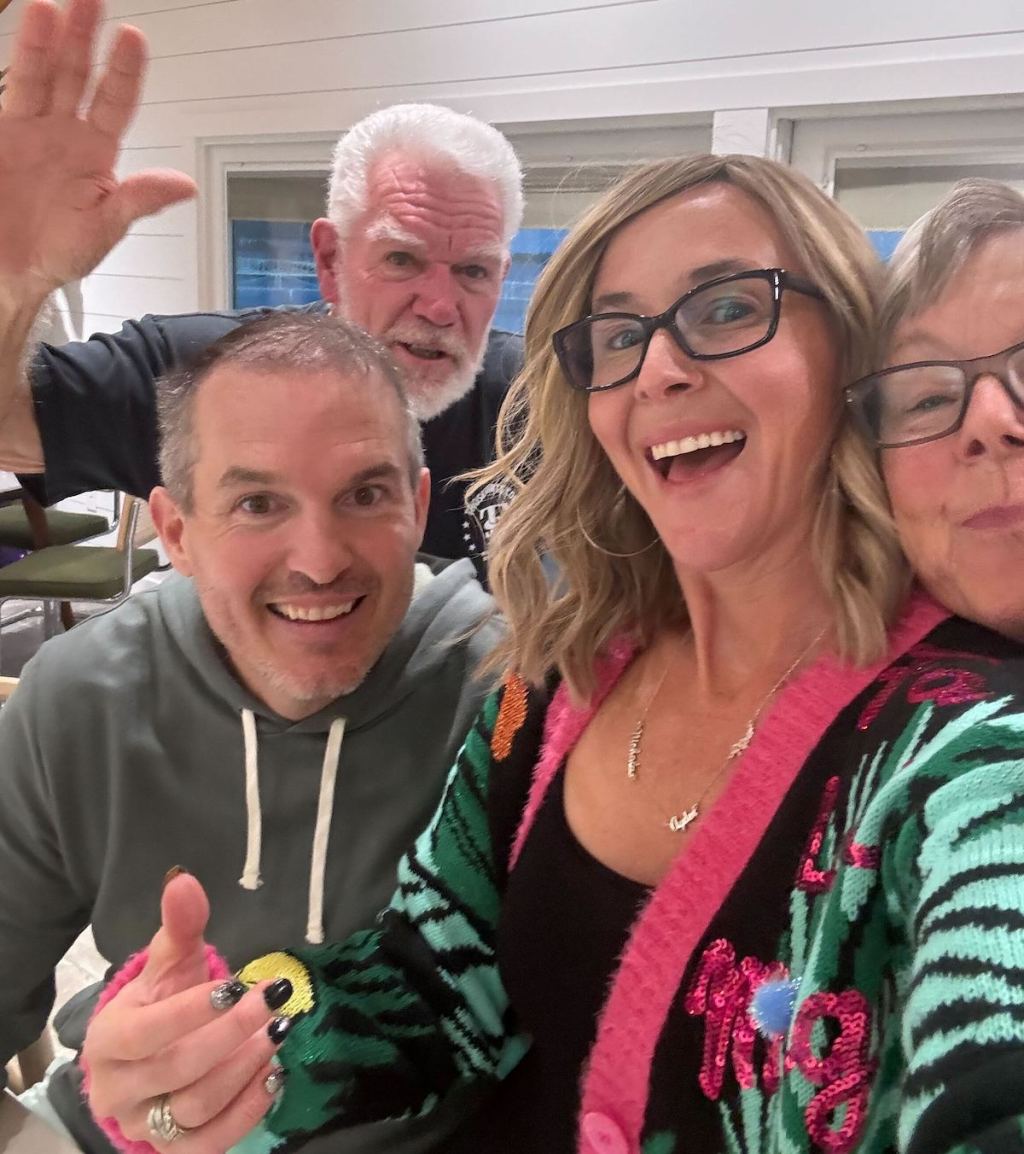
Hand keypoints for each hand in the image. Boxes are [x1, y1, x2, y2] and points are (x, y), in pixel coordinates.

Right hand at [0, 0, 195, 301]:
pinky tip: (22, 38)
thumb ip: (140, 200)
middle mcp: (64, 133)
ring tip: (53, 9)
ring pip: (40, 75)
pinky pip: (8, 93)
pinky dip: (14, 67)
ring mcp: (28, 130)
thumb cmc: (59, 253)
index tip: (133, 38)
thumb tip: (184, 186)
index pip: (115, 102)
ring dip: (45, 42)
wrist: (10, 272)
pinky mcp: (0, 134)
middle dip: (85, 37)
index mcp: (96, 154)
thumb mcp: (106, 229)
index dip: (125, 71)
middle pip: (76, 76)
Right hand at [83, 872, 286, 1153]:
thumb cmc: (159, 1004)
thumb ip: (179, 925)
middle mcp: (119, 1091)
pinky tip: (275, 1074)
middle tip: (272, 1000)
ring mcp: (145, 1127)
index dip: (191, 1012)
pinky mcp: (175, 1151)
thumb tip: (184, 878)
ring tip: (277, 1031)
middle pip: (177, 1069)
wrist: (148, 1061)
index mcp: (109, 1040)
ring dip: (244, 1068)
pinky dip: (248, 1110)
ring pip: (196, 1107)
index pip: (146, 1033)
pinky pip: (211, 1144)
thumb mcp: (168, 964)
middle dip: (231, 1033)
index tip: (236, 985)